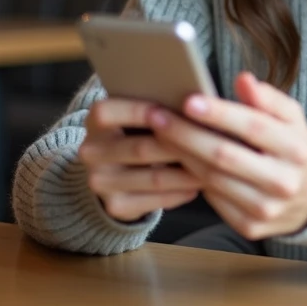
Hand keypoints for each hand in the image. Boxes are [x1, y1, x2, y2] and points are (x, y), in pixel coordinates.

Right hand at [78, 97, 204, 222]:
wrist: (115, 169)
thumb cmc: (138, 130)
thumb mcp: (136, 114)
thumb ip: (155, 106)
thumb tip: (192, 100)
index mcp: (96, 120)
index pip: (109, 113)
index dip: (140, 111)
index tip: (176, 107)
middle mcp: (91, 151)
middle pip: (141, 148)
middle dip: (180, 144)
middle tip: (212, 141)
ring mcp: (100, 182)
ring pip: (154, 177)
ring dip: (188, 172)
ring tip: (215, 165)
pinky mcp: (115, 206)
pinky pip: (156, 200)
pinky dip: (181, 192)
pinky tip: (199, 185)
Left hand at [150, 72, 306, 239]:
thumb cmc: (290, 148)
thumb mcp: (291, 118)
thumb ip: (268, 98)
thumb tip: (243, 80)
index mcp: (296, 148)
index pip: (253, 126)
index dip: (219, 113)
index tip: (188, 100)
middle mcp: (284, 181)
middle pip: (224, 155)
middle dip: (186, 134)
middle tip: (157, 117)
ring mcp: (266, 208)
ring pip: (212, 179)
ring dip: (182, 155)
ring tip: (160, 134)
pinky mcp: (250, 227)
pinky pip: (212, 200)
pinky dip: (193, 178)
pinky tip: (178, 160)